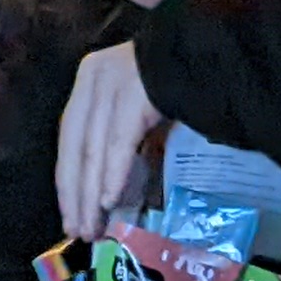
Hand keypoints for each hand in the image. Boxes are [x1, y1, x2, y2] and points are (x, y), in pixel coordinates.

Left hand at [53, 43, 166, 241]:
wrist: (212, 48)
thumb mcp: (136, 104)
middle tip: (79, 231)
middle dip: (77, 194)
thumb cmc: (179, 80)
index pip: (70, 137)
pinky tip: (109, 201)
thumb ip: (117, 135)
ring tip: (92, 226)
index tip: (69, 214)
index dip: (68, 180)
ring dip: (91, 193)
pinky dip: (112, 174)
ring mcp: (112, 83)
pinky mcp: (134, 94)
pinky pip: (118, 143)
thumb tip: (105, 189)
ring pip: (93, 149)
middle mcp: (94, 77)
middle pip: (76, 146)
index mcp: (90, 78)